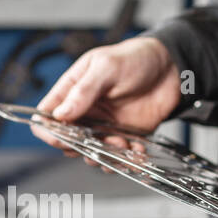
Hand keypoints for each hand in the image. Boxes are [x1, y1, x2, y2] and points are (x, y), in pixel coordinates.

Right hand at [33, 37, 180, 148]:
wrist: (171, 67)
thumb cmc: (136, 58)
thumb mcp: (106, 67)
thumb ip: (83, 91)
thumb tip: (59, 114)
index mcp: (73, 90)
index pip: (46, 116)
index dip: (49, 131)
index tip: (63, 139)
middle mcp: (85, 111)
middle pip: (67, 141)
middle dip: (81, 148)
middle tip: (97, 143)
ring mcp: (104, 125)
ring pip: (92, 153)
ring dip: (105, 156)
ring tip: (121, 144)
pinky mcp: (124, 136)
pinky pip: (118, 156)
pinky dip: (126, 159)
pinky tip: (136, 151)